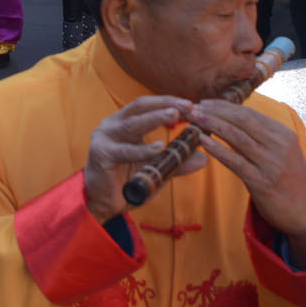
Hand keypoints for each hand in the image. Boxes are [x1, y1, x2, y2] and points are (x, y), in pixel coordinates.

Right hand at [83, 94, 197, 222]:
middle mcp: (113, 124)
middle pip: (140, 106)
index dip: (170, 103)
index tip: (192, 106)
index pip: (149, 106)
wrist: (102, 203)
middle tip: (188, 106)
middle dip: (165, 104)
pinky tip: (159, 147)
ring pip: (133, 124)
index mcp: (124, 122)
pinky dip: (143, 149)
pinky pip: (125, 150)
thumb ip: (176, 161)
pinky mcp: (101, 154)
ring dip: (155, 118)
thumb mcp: (156, 168)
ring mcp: (105, 137)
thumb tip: (204, 158)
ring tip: (174, 115)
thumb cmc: (127, 182)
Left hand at [188, 99, 305, 263]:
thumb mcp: (279, 151)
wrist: (304, 211)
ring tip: (194, 119)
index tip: (205, 102)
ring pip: (237, 137)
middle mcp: (279, 145)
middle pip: (242, 120)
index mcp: (283, 133)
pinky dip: (218, 149)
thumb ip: (259, 136)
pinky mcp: (262, 182)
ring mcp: (271, 164)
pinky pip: (235, 162)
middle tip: (193, 107)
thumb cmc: (286, 178)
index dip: (224, 106)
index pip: (249, 113)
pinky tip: (203, 141)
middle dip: (215, 111)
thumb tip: (228, 118)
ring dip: (212, 125)